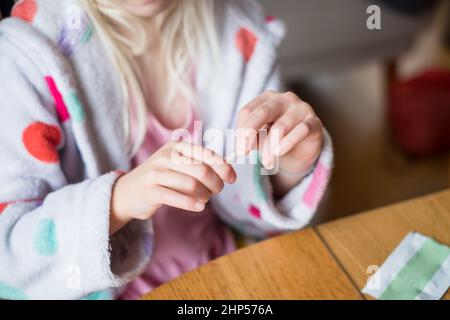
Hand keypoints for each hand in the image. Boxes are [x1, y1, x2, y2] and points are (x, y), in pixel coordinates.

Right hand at [110, 141, 236, 233]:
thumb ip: (198, 164)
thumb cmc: (160, 179)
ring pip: (192, 184)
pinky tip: (200, 207)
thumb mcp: (177, 165)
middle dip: (216, 184)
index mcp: (176, 147)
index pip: (206, 154)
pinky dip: (192, 203)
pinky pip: (177, 197)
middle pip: (202, 170)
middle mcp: (166, 156)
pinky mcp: (150, 190)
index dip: (223, 167)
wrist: (127, 193)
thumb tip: (227, 170)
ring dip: (205, 195)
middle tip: (216, 192)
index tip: (232, 178)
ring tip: (205, 200)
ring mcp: (156, 173)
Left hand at [236, 91, 322, 174]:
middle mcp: (284, 99)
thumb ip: (251, 139)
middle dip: (250, 133)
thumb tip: (240, 149)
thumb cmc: (277, 138)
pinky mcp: (314, 122)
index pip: (247, 111)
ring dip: (269, 147)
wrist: (302, 147)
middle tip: (244, 152)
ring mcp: (301, 108)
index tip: (239, 150)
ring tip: (266, 161)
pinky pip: (301, 131)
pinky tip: (279, 153)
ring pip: (281, 126)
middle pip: (262, 112)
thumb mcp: (260, 137)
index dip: (241, 131)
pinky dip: (287, 143)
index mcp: (266, 99)